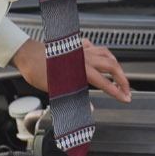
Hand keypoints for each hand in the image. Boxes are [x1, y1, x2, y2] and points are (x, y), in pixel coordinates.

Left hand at [10, 36, 132, 103]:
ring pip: (106, 54)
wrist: (27, 55)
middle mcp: (84, 58)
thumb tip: (89, 109)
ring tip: (119, 74)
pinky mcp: (76, 47)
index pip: (106, 83)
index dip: (118, 92)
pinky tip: (100, 57)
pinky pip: (94, 47)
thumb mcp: (56, 90)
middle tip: (127, 90)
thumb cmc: (38, 71)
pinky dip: (101, 52)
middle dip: (123, 78)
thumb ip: (76, 100)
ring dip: (116, 65)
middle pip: (113, 65)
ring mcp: (81, 51)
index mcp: (81, 70)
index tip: (126, 98)